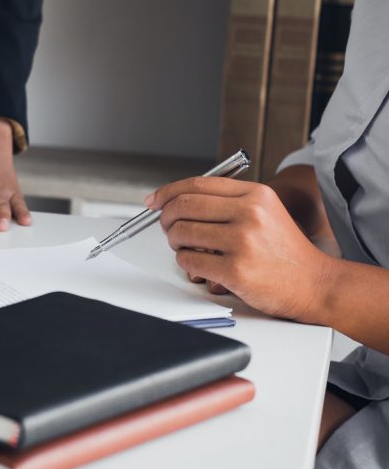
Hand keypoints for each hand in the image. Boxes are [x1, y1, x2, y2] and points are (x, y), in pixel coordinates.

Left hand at [146, 177, 333, 321]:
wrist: (315, 283)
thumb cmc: (284, 251)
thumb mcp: (264, 211)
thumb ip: (227, 202)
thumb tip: (175, 200)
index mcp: (255, 194)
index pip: (196, 185)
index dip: (167, 192)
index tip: (154, 201)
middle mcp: (249, 213)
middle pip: (182, 206)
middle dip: (166, 218)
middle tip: (167, 228)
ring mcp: (242, 241)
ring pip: (181, 233)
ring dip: (175, 243)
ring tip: (186, 248)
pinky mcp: (235, 270)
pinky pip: (188, 260)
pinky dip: (185, 263)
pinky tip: (198, 265)